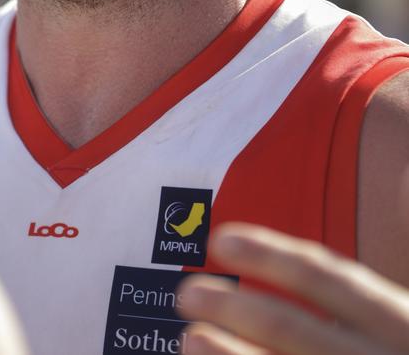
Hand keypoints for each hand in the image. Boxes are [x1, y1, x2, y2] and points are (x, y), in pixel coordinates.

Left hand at [177, 222, 408, 353]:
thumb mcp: (396, 327)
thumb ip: (353, 309)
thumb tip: (277, 271)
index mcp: (400, 321)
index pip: (325, 276)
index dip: (269, 253)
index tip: (221, 238)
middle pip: (292, 327)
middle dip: (232, 307)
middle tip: (187, 293)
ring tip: (189, 338)